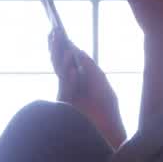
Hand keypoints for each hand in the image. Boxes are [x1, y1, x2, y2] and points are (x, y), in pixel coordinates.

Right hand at [50, 31, 126, 148]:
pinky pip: (66, 90)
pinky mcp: (65, 108)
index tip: (56, 29)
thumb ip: (89, 67)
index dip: (60, 45)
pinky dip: (71, 80)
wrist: (109, 131)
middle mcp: (69, 86)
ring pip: (60, 75)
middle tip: (53, 32)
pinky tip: (74, 70)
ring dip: (63, 61)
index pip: (65, 59)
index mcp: (77, 78)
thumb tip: (77, 50)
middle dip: (56, 49)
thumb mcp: (100, 82)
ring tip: (66, 48)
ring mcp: (65, 96)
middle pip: (59, 64)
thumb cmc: (106, 108)